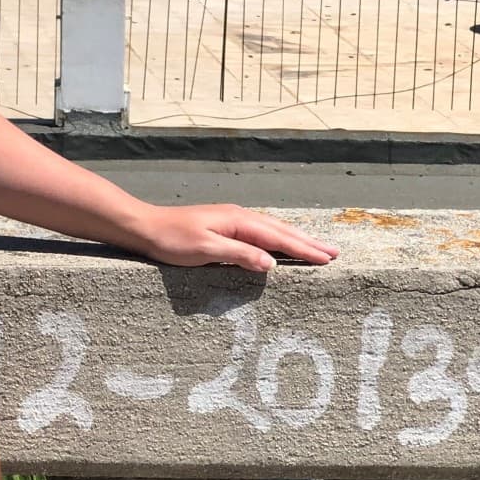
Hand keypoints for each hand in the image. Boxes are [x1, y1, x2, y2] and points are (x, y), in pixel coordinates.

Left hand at [126, 204, 339, 273]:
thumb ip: (240, 255)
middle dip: (308, 242)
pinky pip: (260, 232)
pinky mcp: (224, 226)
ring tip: (317, 248)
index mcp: (237, 221)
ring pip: (272, 230)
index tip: (327, 258)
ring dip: (296, 239)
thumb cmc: (171, 240)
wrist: (145, 227)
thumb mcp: (205, 250)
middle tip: (334, 253)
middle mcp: (238, 216)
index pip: (278, 237)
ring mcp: (231, 219)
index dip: (304, 249)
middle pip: (280, 230)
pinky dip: (278, 239)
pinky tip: (281, 245)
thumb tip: (272, 263)